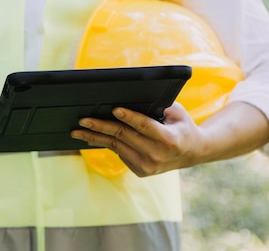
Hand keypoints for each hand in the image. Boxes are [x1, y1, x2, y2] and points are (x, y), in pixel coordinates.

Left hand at [71, 103, 206, 176]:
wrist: (192, 152)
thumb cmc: (181, 125)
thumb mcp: (176, 112)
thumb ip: (159, 105)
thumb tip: (133, 96)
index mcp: (169, 139)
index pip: (144, 126)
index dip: (129, 117)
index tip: (114, 109)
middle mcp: (157, 155)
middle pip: (123, 136)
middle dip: (101, 126)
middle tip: (83, 119)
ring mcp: (148, 166)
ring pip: (116, 146)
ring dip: (94, 137)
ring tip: (76, 130)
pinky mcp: (140, 171)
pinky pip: (119, 152)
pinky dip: (105, 142)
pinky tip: (91, 136)